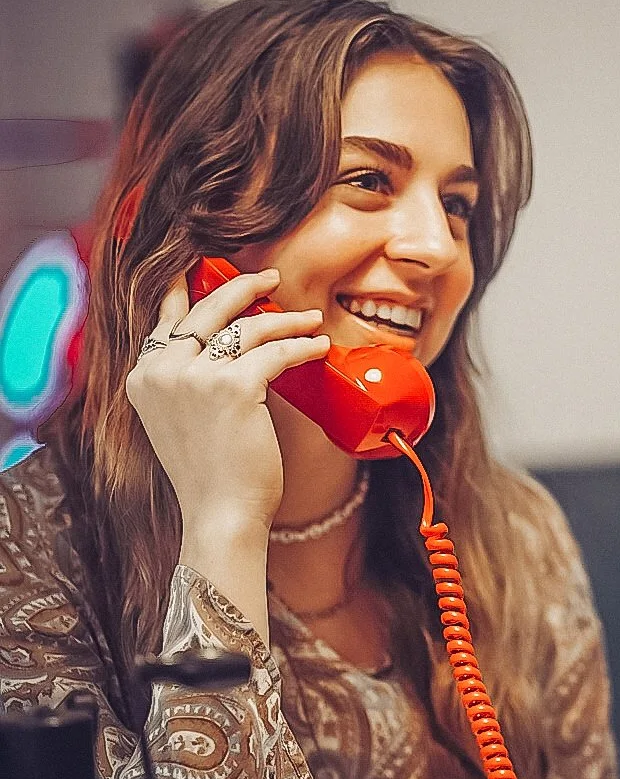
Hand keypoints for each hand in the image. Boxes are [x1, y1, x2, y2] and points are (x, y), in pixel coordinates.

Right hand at [126, 267, 329, 536]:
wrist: (219, 514)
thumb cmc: (210, 474)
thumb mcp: (181, 418)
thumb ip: (186, 379)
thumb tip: (224, 341)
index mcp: (143, 377)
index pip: (166, 320)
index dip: (184, 289)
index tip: (199, 265)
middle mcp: (161, 371)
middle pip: (206, 309)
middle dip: (242, 287)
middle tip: (269, 278)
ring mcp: (194, 377)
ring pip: (247, 328)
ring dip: (284, 319)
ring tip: (309, 318)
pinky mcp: (233, 386)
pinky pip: (275, 352)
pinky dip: (301, 346)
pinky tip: (317, 346)